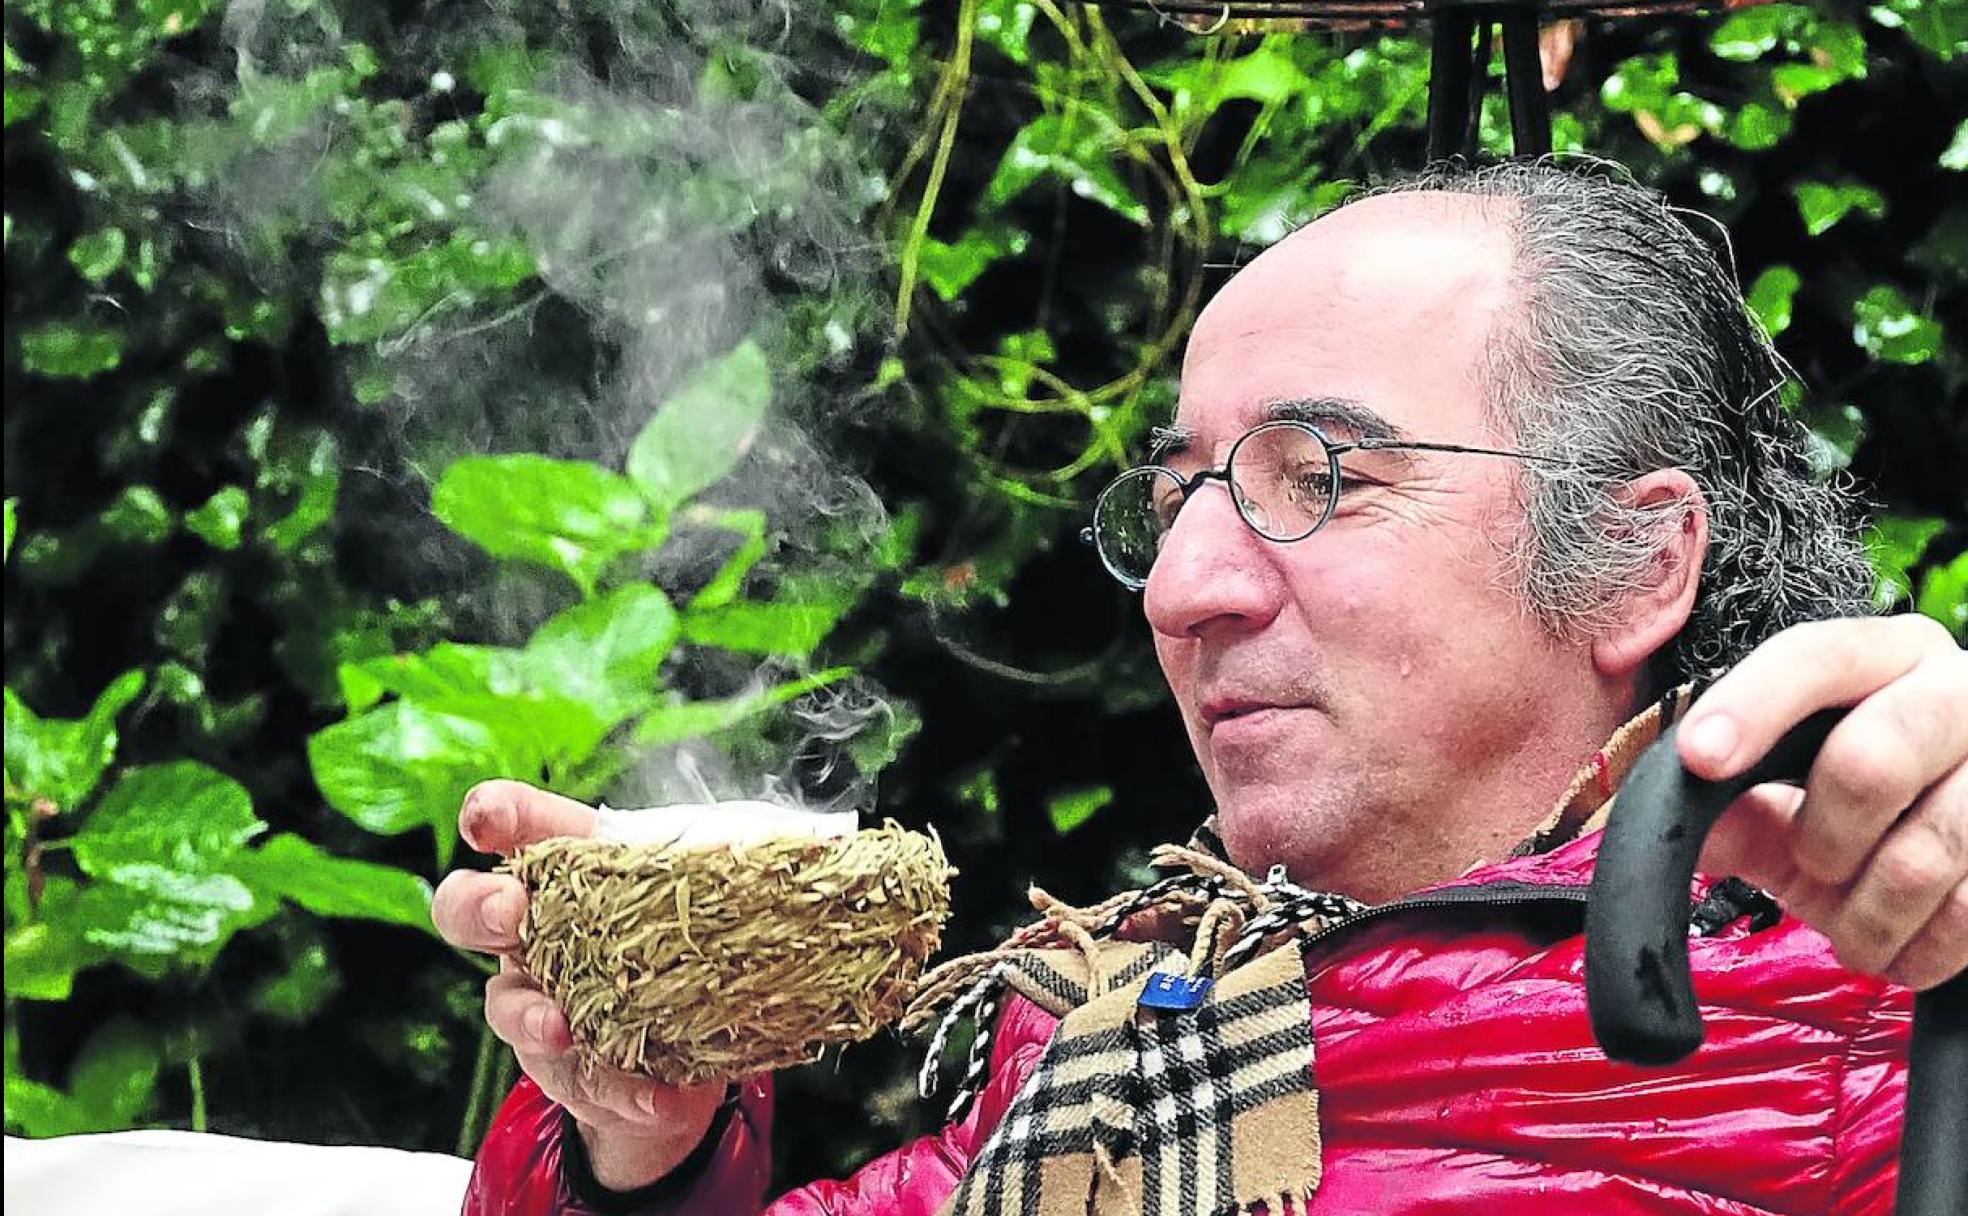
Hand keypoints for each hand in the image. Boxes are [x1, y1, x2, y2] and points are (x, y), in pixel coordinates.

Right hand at [432, 779, 726, 1189]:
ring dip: (534, 1014)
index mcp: (569, 871)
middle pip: (468, 907)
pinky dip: (625, 1090)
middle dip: (481, 906)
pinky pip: (583, 1082)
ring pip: (506, 1005)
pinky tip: (659, 1095)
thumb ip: (747, 864)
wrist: (687, 1055)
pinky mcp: (568, 1071)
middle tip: (513, 915)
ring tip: (565, 1026)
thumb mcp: (713, 895)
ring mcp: (538, 1003)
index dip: (495, 814)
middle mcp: (534, 933)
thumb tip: (827, 843)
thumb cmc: (689, 944)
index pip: (519, 827)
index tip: (488, 817)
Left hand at [1679, 614, 1967, 990]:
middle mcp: (1957, 691)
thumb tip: (1682, 829)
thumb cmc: (1870, 810)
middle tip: (1813, 864)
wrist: (1967, 853)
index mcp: (1883, 657)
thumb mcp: (1795, 800)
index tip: (1700, 758)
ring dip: (1869, 915)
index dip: (1752, 706)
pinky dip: (1917, 949)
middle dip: (1824, 835)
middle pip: (1873, 759)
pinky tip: (1898, 946)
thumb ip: (1739, 809)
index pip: (1814, 658)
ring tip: (1853, 928)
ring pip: (1926, 853)